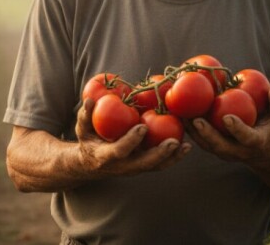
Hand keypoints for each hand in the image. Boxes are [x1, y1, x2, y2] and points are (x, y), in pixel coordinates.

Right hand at [75, 98, 190, 175]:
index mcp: (106, 156)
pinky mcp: (143, 166)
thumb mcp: (82, 128)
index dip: (131, 140)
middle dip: (160, 154)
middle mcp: (123, 166)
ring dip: (172, 158)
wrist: (91, 163)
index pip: (120, 150)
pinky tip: (186, 146)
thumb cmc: (88, 140)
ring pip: (155, 166)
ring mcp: (134, 168)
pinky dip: (173, 157)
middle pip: (144, 164)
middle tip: (174, 142)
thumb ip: (85, 115)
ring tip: (187, 146)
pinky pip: (160, 163)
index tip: (142, 126)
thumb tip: (89, 100)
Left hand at [186, 83, 269, 162]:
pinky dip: (188, 129)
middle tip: (196, 120)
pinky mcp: (212, 149)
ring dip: (192, 132)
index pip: (246, 138)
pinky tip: (176, 114)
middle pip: (219, 146)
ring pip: (205, 145)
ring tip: (180, 115)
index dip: (237, 129)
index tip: (227, 117)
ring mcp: (223, 152)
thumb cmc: (269, 127)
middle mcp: (237, 151)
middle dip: (207, 134)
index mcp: (255, 143)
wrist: (261, 151)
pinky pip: (198, 140)